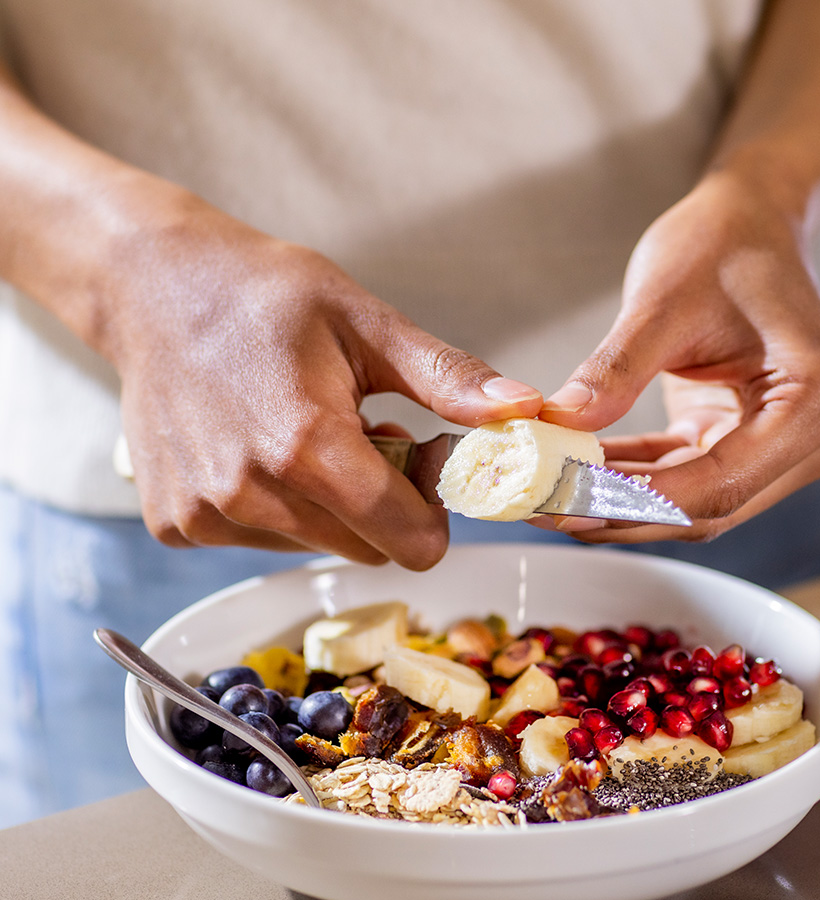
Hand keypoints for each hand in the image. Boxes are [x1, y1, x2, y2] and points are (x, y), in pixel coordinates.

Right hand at [104, 191, 541, 567]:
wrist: (152, 287)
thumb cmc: (261, 294)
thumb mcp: (366, 323)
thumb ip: (447, 379)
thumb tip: (523, 410)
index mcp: (306, 446)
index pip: (409, 540)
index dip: (433, 511)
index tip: (423, 464)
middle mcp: (249, 494)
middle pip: (366, 549)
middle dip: (384, 506)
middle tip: (367, 437)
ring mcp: (206, 515)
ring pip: (316, 547)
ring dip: (330, 506)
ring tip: (309, 436)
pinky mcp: (177, 524)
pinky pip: (262, 541)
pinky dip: (277, 508)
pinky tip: (261, 450)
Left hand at [537, 170, 819, 542]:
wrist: (749, 222)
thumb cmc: (722, 244)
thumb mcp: (662, 301)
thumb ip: (615, 370)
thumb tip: (560, 425)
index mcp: (817, 400)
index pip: (718, 483)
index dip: (635, 501)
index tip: (566, 501)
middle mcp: (816, 438)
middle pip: (706, 506)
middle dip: (619, 511)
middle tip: (543, 508)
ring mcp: (784, 448)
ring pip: (690, 504)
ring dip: (618, 502)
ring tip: (546, 494)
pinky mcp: (746, 444)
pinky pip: (681, 478)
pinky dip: (629, 479)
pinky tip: (576, 472)